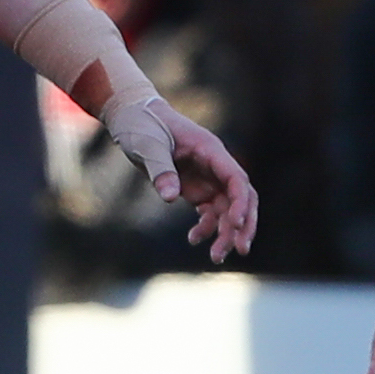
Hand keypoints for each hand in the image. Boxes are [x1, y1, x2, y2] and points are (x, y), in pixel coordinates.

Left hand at [99, 85, 260, 263]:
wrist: (131, 116)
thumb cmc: (141, 124)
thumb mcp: (147, 145)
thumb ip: (160, 169)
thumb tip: (171, 198)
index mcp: (210, 150)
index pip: (237, 179)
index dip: (240, 204)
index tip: (234, 225)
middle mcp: (215, 165)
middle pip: (241, 198)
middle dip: (243, 224)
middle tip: (239, 250)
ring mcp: (207, 177)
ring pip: (228, 209)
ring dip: (225, 233)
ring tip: (215, 256)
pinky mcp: (195, 187)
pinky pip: (210, 212)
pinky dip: (206, 228)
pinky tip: (194, 239)